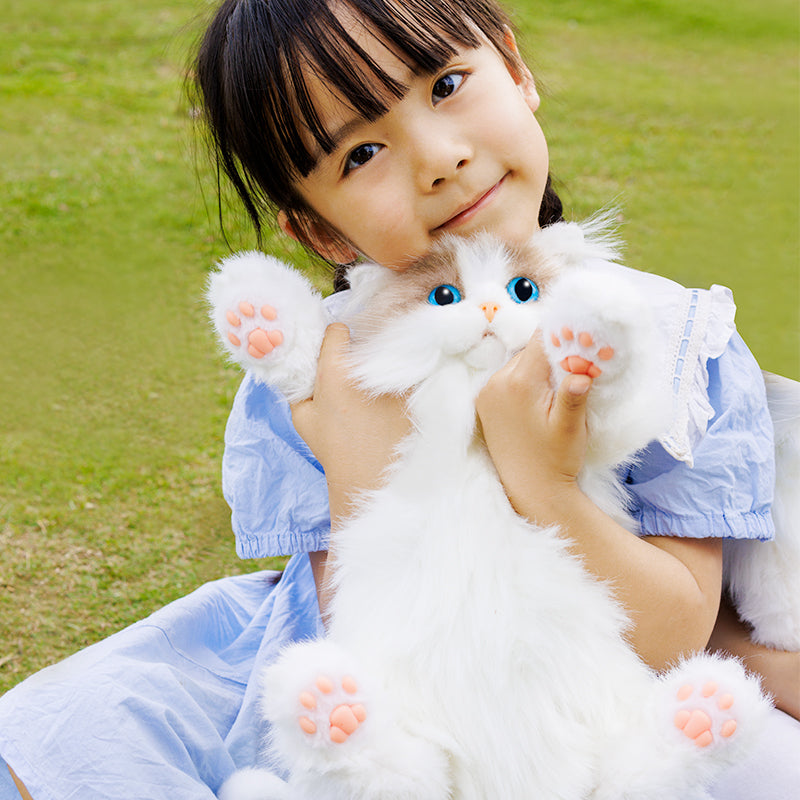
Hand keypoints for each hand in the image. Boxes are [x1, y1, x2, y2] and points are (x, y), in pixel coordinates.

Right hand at [291, 324, 409, 522]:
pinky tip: (388, 401)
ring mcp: (394, 378)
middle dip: (357, 351)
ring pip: (386, 355)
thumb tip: (301, 364)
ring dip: (379, 364)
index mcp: (336, 371)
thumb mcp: (302, 416)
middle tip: (352, 374)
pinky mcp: (414, 391)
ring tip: (371, 390)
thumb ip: (299, 384)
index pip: (338, 330)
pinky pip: (404, 373)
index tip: (333, 355)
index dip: (333, 341)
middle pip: (364, 339)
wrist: (369, 474)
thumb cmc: (333, 447)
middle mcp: (367, 370)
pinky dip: (397, 380)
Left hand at [476, 333, 591, 521]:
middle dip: (554, 354)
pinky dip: (525, 380)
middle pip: (530, 350)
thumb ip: (574, 394)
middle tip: (577, 367)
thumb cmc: (554, 459)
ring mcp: (487, 392)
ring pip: (519, 363)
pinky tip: (539, 399)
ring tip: (556, 389)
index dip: (564, 333)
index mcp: (518, 383)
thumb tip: (582, 369)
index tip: (584, 335)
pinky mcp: (484, 403)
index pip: (541, 339)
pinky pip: (507, 378)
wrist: (531, 490)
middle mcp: (496, 382)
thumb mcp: (571, 426)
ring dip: (538, 368)